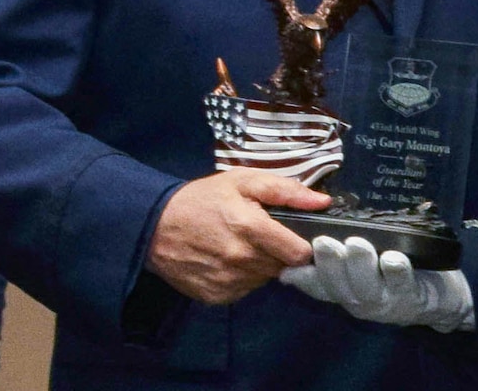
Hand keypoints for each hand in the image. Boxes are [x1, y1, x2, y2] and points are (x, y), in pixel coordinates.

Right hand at [145, 169, 331, 304]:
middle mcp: (241, 259)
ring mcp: (227, 281)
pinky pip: (244, 290)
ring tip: (242, 246)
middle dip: (279, 252)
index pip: (299, 253)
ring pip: (264, 279)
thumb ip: (286, 190)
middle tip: (262, 236)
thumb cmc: (203, 199)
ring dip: (261, 265)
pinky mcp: (215, 296)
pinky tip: (228, 261)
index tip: (297, 237)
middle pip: (283, 266)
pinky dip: (242, 278)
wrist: (154, 226)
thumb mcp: (244, 181)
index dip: (303, 245)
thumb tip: (324, 202)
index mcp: (251, 228)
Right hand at [281, 236, 474, 331]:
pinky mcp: (414, 299)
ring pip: (367, 288)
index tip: (287, 261)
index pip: (318, 287)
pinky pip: (403, 285)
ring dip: (361, 266)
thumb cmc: (399, 276)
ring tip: (357, 244)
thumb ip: (334, 267)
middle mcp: (361, 301)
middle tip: (323, 241)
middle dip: (330, 264)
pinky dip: (397, 272)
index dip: (303, 276)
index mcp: (347, 292)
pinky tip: (394, 259)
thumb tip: (289, 265)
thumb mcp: (363, 273)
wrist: (443, 303)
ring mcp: (387, 303)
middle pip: (339, 287)